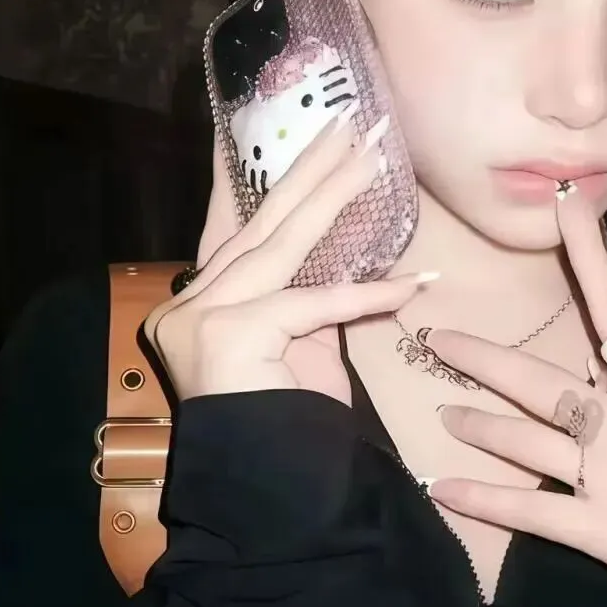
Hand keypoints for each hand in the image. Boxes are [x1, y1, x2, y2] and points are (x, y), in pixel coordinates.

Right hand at [144, 109, 432, 402]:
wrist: (269, 484)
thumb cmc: (285, 413)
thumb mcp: (298, 337)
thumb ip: (307, 288)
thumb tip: (350, 245)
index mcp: (203, 294)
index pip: (240, 222)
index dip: (275, 174)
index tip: (303, 129)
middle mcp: (192, 298)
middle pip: (265, 219)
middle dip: (312, 167)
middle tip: (353, 123)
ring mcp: (203, 315)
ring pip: (284, 244)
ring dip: (336, 196)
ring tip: (374, 157)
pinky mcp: (231, 335)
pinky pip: (316, 304)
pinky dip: (368, 294)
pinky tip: (413, 282)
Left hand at [422, 188, 606, 591]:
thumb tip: (591, 353)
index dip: (589, 253)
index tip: (566, 205)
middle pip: (537, 381)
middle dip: (482, 359)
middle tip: (438, 340)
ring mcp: (601, 473)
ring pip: (523, 439)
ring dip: (478, 424)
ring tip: (444, 412)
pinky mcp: (593, 525)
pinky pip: (527, 509)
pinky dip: (483, 499)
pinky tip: (443, 488)